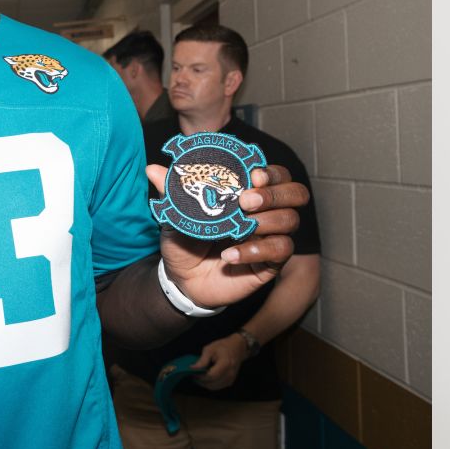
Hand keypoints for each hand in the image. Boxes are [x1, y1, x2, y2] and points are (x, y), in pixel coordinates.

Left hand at [149, 164, 306, 308]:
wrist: (182, 279)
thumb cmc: (184, 241)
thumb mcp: (175, 215)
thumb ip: (170, 192)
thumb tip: (153, 169)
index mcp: (247, 195)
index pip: (276, 175)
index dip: (271, 172)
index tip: (253, 175)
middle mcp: (266, 213)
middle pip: (296, 194)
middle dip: (275, 193)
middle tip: (246, 201)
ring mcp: (271, 238)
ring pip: (290, 221)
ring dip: (266, 221)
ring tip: (241, 225)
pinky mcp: (270, 263)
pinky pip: (279, 251)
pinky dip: (256, 250)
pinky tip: (231, 254)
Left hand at [191, 334, 248, 389]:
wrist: (237, 348)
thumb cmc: (223, 347)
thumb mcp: (210, 349)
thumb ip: (202, 360)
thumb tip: (192, 368)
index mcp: (225, 364)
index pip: (210, 376)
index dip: (200, 376)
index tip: (193, 372)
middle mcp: (229, 373)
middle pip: (212, 384)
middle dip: (201, 381)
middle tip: (194, 375)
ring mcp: (231, 379)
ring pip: (214, 387)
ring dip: (205, 383)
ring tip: (199, 376)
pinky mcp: (230, 382)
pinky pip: (217, 386)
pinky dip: (210, 384)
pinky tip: (206, 377)